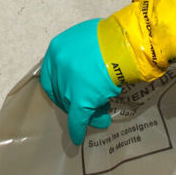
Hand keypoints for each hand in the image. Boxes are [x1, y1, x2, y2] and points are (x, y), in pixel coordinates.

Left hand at [40, 19, 119, 145]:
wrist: (125, 45)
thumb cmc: (110, 38)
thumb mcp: (86, 37)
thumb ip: (79, 51)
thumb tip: (84, 65)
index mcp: (57, 49)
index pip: (50, 75)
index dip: (58, 87)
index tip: (68, 94)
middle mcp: (58, 66)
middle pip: (61, 92)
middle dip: (74, 101)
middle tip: (90, 106)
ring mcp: (68, 84)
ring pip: (71, 104)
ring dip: (85, 113)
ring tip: (101, 116)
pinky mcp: (80, 99)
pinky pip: (77, 118)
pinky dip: (77, 128)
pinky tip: (78, 137)